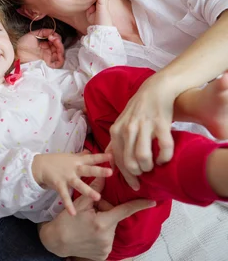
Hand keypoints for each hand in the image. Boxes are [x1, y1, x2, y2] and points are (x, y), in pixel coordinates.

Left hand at [16, 29, 64, 67]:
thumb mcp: (32, 35)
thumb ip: (42, 32)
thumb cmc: (22, 46)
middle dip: (58, 40)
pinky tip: (57, 49)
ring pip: (60, 54)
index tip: (51, 34)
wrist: (17, 54)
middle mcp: (47, 53)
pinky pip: (59, 63)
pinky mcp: (48, 65)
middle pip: (58, 47)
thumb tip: (51, 31)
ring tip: (55, 40)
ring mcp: (48, 59)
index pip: (54, 42)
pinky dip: (61, 56)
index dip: (55, 37)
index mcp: (44, 47)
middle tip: (53, 36)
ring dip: (60, 46)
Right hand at [33, 152, 112, 215]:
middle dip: (99, 171)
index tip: (113, 156)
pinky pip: (65, 195)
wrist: (39, 165)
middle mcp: (74, 168)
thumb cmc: (56, 161)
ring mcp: (66, 177)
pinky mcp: (59, 184)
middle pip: (88, 169)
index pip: (92, 158)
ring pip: (78, 184)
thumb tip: (90, 151)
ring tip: (97, 198)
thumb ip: (81, 156)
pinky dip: (68, 204)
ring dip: (87, 190)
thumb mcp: (70, 157)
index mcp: (78, 161)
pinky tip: (73, 213)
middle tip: (110, 173)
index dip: (102, 157)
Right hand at [39, 177, 155, 259]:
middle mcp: (107, 237)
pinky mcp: (103, 255)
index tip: (152, 202)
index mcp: (102, 223)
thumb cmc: (67, 220)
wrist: (57, 241)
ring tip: (88, 224)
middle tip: (91, 212)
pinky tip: (90, 234)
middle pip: (114, 219)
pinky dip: (101, 236)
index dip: (139, 205)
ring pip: (111, 230)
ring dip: (104, 224)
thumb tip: (104, 175)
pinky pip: (107, 241)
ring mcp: (106, 248)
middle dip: (106, 213)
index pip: (124, 211)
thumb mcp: (80, 203)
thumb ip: (94, 190)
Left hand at [107, 74, 176, 189]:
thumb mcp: (121, 123)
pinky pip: (164, 148)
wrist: (155, 89)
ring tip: (153, 167)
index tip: (135, 185)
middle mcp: (127, 129)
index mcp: (116, 131)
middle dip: (137, 174)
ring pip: (142, 157)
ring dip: (149, 167)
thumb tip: (108, 157)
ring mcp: (143, 126)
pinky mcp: (160, 123)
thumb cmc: (138, 110)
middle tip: (145, 175)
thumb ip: (116, 140)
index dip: (126, 176)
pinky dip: (165, 158)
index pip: (117, 160)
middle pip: (129, 162)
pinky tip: (164, 159)